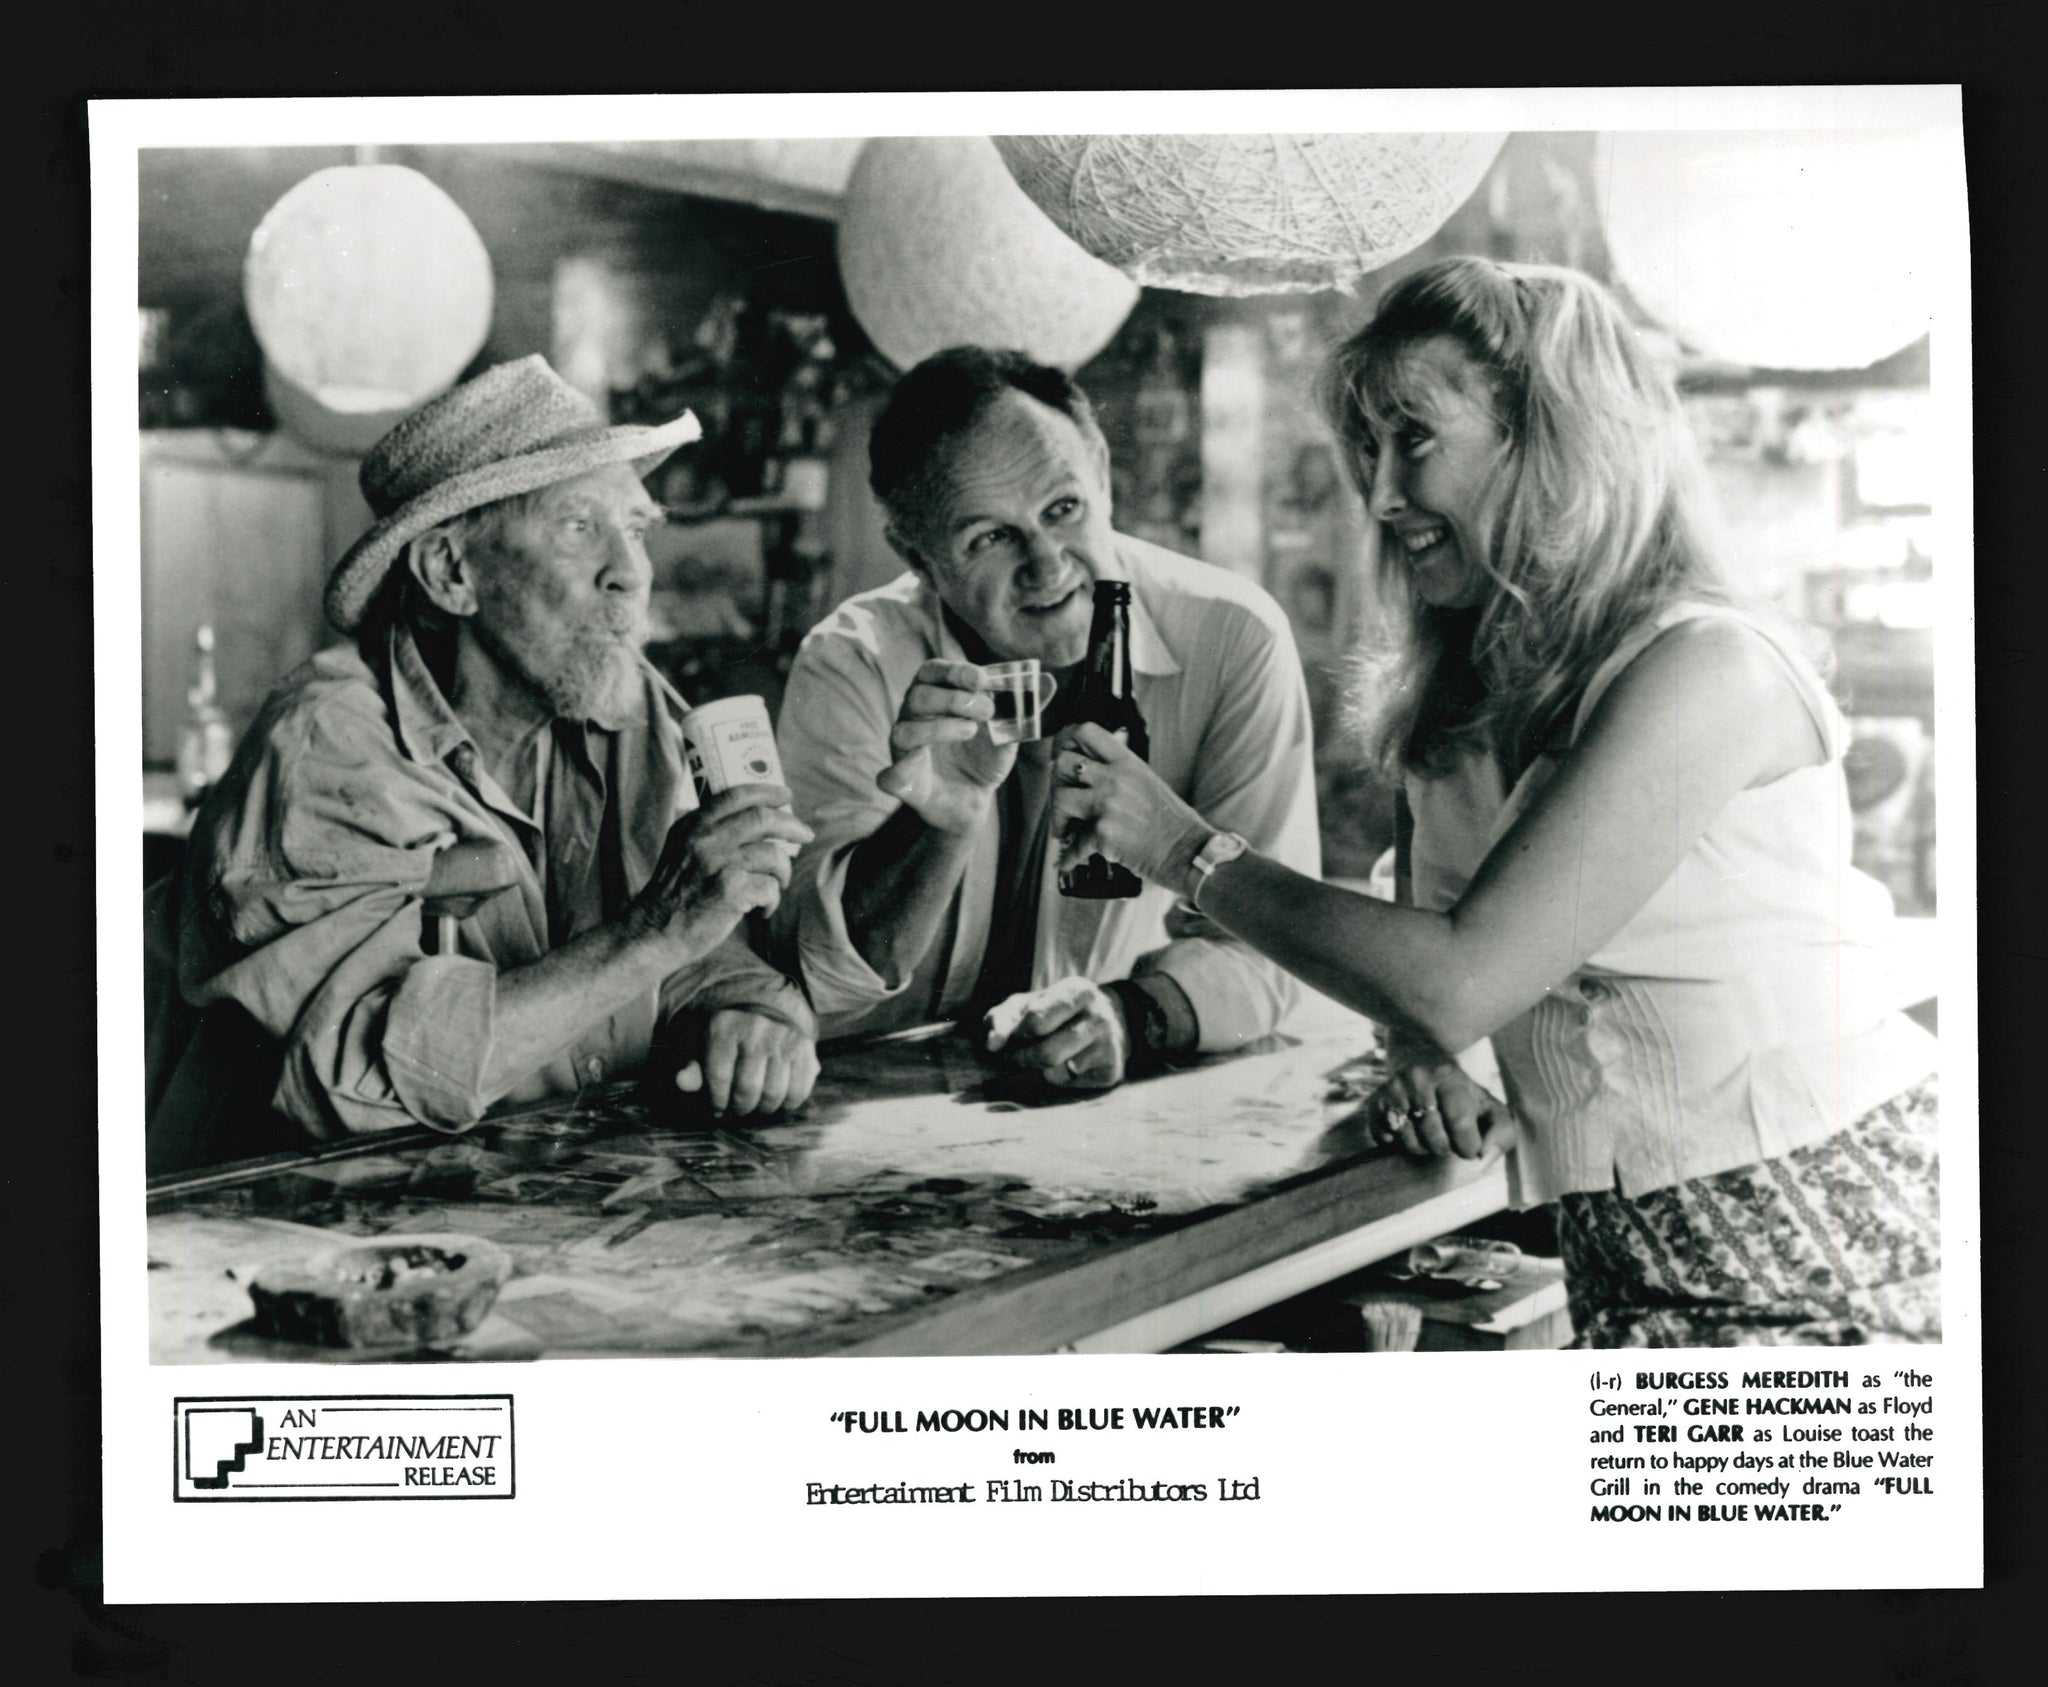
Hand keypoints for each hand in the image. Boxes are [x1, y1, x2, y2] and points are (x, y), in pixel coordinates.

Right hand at [630, 784, 813, 966]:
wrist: (653, 933)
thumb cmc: (672, 895)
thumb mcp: (680, 849)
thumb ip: (707, 832)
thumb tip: (755, 819)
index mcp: (693, 825)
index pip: (736, 795)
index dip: (768, 793)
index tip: (786, 797)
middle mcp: (705, 839)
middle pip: (763, 818)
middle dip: (792, 825)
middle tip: (805, 834)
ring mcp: (718, 864)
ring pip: (774, 855)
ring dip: (783, 872)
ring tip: (777, 885)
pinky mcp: (730, 892)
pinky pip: (771, 888)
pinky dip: (772, 900)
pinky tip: (761, 910)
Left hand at [676, 1008, 820, 1116]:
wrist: (761, 1004)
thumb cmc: (724, 1032)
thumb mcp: (699, 1042)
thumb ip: (691, 1065)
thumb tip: (682, 1082)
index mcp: (724, 1025)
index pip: (718, 1076)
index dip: (715, 1100)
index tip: (716, 1108)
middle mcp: (756, 1028)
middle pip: (748, 1089)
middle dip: (740, 1107)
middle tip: (738, 1108)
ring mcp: (783, 1037)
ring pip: (774, 1093)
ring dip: (763, 1108)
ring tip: (756, 1105)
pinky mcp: (804, 1046)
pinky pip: (799, 1089)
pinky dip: (788, 1103)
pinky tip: (778, 1102)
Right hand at [875, 659, 1015, 834]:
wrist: (974, 801)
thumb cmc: (982, 760)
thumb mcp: (1003, 735)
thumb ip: (1009, 716)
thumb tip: (1026, 696)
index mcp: (934, 699)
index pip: (932, 672)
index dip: (954, 672)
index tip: (981, 679)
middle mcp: (913, 719)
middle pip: (918, 696)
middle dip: (953, 699)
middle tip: (986, 710)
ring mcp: (904, 750)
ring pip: (905, 731)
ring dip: (939, 728)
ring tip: (970, 731)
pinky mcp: (901, 782)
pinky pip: (891, 775)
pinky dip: (903, 769)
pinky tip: (920, 763)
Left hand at [983, 975, 1128, 1089]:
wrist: (1107, 1023)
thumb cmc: (1056, 1012)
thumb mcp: (1026, 1005)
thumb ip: (1001, 1019)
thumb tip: (992, 1045)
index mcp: (1077, 990)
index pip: (1035, 1020)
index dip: (1015, 1036)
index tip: (1011, 1039)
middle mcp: (1099, 1016)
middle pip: (1046, 1054)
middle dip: (1024, 1059)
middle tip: (1019, 1055)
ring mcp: (1109, 1045)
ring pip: (1056, 1072)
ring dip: (1038, 1070)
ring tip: (1040, 1058)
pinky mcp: (1111, 1071)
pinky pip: (1069, 1084)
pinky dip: (1057, 1078)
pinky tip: (1064, 1065)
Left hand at [1050, 722, 1211, 889]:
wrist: (1188, 852)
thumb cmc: (1173, 823)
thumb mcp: (1148, 782)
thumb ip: (1119, 775)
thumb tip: (1089, 778)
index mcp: (1128, 763)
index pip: (1086, 731)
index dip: (1065, 740)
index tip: (1060, 754)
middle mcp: (1115, 779)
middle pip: (1063, 763)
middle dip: (1056, 784)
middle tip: (1062, 800)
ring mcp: (1107, 805)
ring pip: (1060, 798)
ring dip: (1058, 818)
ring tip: (1066, 831)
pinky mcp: (1102, 834)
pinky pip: (1073, 844)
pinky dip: (1069, 856)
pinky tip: (1071, 859)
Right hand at [1366, 1060, 1516, 1160]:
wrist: (1424, 1066)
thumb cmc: (1464, 1098)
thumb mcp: (1491, 1109)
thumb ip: (1501, 1135)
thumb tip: (1483, 1158)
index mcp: (1449, 1076)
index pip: (1460, 1123)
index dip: (1468, 1146)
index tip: (1469, 1146)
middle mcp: (1416, 1078)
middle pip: (1435, 1140)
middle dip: (1446, 1148)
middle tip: (1447, 1136)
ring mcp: (1392, 1090)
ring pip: (1410, 1143)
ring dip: (1423, 1147)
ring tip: (1428, 1131)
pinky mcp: (1374, 1104)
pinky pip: (1386, 1140)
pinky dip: (1399, 1143)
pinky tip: (1409, 1128)